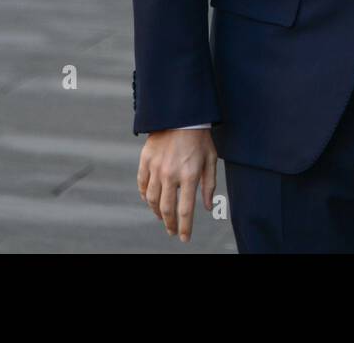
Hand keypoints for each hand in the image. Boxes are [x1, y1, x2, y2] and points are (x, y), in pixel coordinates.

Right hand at [137, 128, 216, 242]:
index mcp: (189, 175)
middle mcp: (170, 174)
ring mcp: (156, 167)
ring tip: (162, 217)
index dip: (184, 228)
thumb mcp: (211, 160)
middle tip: (171, 231)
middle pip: (166, 209)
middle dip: (169, 224)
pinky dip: (144, 195)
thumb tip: (207, 208)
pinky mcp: (145, 160)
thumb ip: (209, 185)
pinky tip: (149, 200)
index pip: (185, 210)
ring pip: (151, 199)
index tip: (184, 238)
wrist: (181, 115)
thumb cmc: (200, 138)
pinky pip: (142, 184)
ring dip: (156, 212)